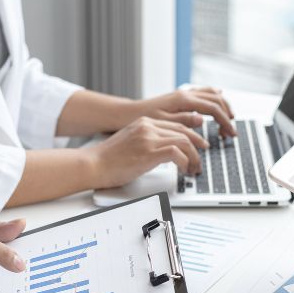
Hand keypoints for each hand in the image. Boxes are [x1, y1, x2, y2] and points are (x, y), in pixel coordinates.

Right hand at [84, 116, 208, 187]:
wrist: (93, 165)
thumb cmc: (108, 159)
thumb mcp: (131, 142)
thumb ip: (148, 142)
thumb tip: (165, 152)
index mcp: (144, 122)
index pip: (176, 126)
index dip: (191, 138)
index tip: (197, 147)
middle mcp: (148, 126)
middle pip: (184, 131)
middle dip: (197, 147)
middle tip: (200, 160)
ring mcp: (148, 138)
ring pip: (184, 141)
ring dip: (193, 157)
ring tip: (194, 169)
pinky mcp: (148, 152)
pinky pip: (177, 153)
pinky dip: (185, 162)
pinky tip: (184, 170)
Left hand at [122, 87, 235, 136]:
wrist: (126, 114)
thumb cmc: (142, 120)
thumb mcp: (162, 124)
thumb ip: (183, 121)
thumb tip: (202, 120)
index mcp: (182, 100)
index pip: (213, 108)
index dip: (225, 121)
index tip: (230, 134)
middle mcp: (184, 94)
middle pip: (216, 99)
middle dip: (227, 115)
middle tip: (230, 132)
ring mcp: (182, 94)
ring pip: (211, 94)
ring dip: (223, 106)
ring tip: (228, 120)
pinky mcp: (179, 98)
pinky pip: (203, 93)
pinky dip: (214, 98)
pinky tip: (217, 103)